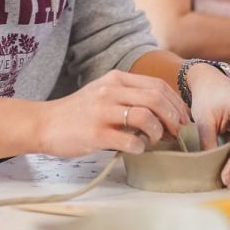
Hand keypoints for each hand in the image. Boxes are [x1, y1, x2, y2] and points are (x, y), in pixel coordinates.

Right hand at [35, 70, 188, 157]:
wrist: (46, 124)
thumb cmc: (78, 113)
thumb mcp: (104, 94)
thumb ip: (130, 97)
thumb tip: (165, 113)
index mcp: (115, 79)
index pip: (157, 85)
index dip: (176, 103)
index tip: (183, 118)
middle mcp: (110, 91)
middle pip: (156, 99)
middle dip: (174, 117)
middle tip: (178, 132)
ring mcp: (102, 112)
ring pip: (146, 117)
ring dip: (158, 132)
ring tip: (155, 140)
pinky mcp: (96, 133)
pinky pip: (130, 141)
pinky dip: (140, 147)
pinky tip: (137, 149)